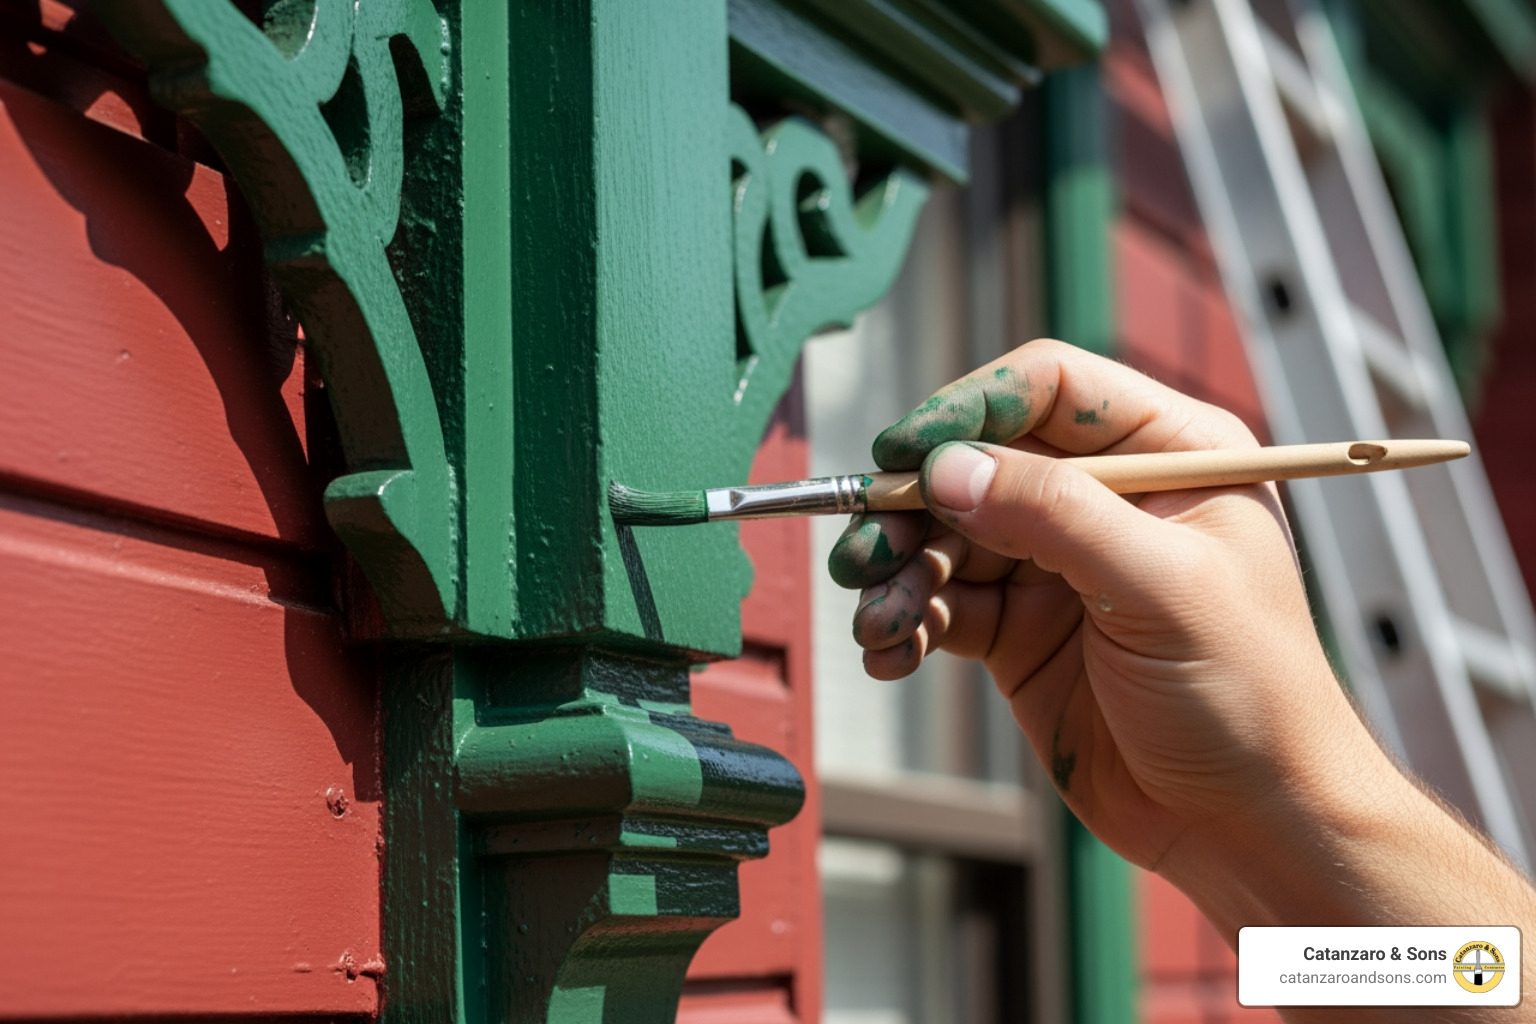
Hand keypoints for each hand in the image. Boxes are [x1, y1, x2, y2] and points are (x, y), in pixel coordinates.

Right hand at [830, 339, 1362, 871]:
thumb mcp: (1163, 588)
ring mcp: (1057, 566)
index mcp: (1168, 455)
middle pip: (980, 463)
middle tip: (866, 552)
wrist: (1248, 825)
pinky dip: (907, 624)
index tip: (904, 454)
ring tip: (877, 621)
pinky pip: (942, 606)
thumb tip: (946, 468)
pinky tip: (891, 654)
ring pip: (947, 537)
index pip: (1050, 390)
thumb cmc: (1250, 696)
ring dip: (898, 573)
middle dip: (913, 506)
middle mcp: (1106, 498)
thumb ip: (1053, 516)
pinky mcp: (1021, 632)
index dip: (970, 410)